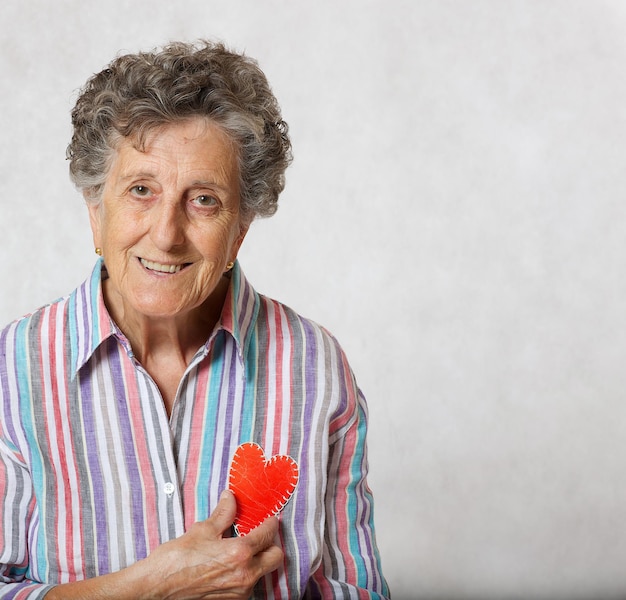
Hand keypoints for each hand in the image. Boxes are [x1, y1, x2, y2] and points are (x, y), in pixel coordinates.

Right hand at [143, 489, 282, 598]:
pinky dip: (246, 573)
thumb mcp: (202, 530)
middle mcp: (244, 575)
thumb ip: (223, 513)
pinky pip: (249, 585)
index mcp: (239, 553)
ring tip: (242, 549)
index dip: (270, 523)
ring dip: (259, 560)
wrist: (157, 589)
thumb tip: (230, 498)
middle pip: (276, 557)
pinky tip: (231, 565)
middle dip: (271, 544)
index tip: (268, 519)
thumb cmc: (176, 560)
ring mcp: (239, 592)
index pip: (268, 535)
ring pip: (264, 572)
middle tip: (260, 535)